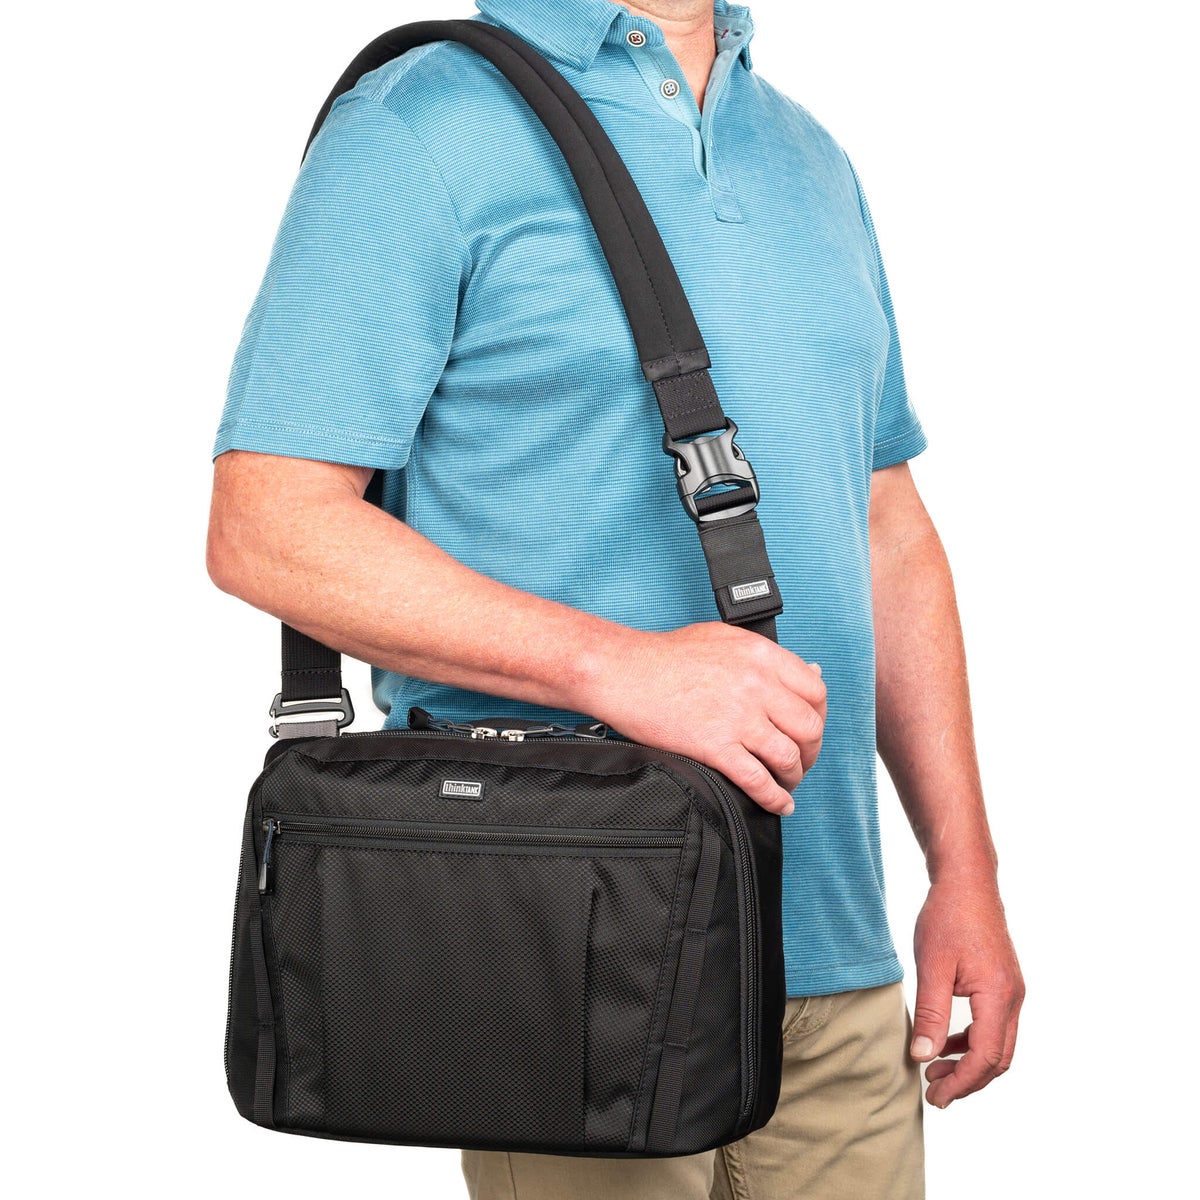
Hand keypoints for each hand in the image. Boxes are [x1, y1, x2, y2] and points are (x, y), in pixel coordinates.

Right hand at [585, 621, 826, 814]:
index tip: (809, 728)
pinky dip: (774, 798)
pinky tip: (778, 804)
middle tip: (800, 759)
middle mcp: (756, 685)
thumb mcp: (725, 639)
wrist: (623, 671)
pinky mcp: (715, 746)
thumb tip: (810, 672)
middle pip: (809, 728)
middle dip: (810, 751)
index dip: (819, 716)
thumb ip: (768, 658)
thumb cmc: (666, 655)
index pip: (816, 691)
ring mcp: (737, 717)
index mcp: (761, 655)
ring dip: (793, 776)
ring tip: (786, 782)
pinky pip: (758, 780)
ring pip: (789, 757)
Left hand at [909, 876, 1023, 1107]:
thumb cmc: (948, 917)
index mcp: (998, 995)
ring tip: (935, 1071)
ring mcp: (1012, 991)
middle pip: (998, 1059)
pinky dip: (973, 1042)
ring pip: (999, 1044)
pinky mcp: (1004, 983)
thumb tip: (923, 1057)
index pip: (985, 1057)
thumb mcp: (932, 965)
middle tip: (934, 1093)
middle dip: (967, 1081)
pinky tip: (947, 1042)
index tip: (935, 1096)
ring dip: (970, 1063)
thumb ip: (931, 1014)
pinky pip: (995, 1025)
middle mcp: (1013, 997)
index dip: (961, 1082)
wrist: (967, 882)